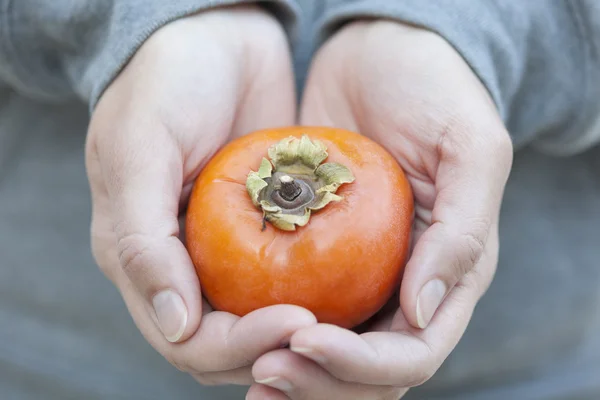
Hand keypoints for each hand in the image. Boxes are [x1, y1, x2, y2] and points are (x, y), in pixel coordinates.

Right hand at [86, 5, 315, 385]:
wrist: (213, 33)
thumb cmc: (165, 80)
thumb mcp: (138, 147)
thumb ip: (141, 239)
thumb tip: (175, 325)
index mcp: (143, 260)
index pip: (188, 340)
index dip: (240, 345)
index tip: (298, 321)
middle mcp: (184, 267)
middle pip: (228, 344)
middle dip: (277, 347)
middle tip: (330, 328)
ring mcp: (226, 251)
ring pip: (261, 320)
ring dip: (301, 332)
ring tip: (348, 324)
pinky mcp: (265, 228)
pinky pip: (291, 276)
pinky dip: (318, 292)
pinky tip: (352, 290)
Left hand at [246, 21, 512, 398]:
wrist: (383, 54)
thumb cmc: (436, 91)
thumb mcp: (470, 148)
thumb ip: (462, 233)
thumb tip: (423, 315)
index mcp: (450, 275)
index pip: (414, 352)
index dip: (362, 364)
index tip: (307, 340)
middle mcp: (407, 287)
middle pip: (369, 373)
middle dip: (320, 382)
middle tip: (264, 368)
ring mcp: (363, 275)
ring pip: (332, 356)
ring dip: (292, 372)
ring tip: (248, 367)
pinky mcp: (322, 253)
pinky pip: (299, 308)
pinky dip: (270, 331)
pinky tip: (234, 331)